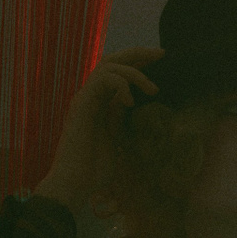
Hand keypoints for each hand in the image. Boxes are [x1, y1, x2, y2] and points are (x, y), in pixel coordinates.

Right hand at [35, 47, 163, 207]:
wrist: (75, 183)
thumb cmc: (94, 169)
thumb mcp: (115, 139)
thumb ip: (120, 119)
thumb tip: (131, 102)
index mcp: (99, 103)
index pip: (118, 72)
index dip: (138, 63)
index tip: (161, 61)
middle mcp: (91, 96)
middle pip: (113, 60)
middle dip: (138, 54)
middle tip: (161, 54)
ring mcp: (85, 98)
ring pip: (109, 66)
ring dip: (134, 72)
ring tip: (153, 89)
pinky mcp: (82, 104)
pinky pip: (103, 80)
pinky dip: (121, 84)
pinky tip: (131, 101)